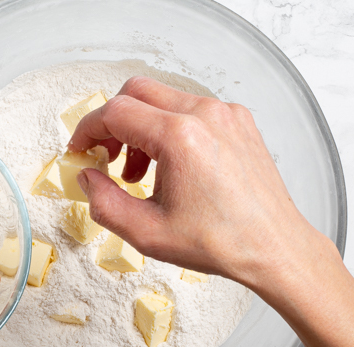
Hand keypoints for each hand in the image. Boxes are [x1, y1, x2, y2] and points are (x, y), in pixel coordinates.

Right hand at [71, 76, 353, 346]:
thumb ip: (103, 202)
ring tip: (138, 171)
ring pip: (162, 99)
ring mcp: (225, 113)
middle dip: (111, 123)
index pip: (114, 112)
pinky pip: (189, 109)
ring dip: (139, 127)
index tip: (80, 150)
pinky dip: (167, 128)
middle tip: (105, 157)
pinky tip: (169, 165)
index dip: (87, 130)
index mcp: (179, 137)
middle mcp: (204, 114)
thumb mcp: (146, 233)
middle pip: (136, 92)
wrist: (273, 246)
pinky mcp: (237, 120)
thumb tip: (87, 177)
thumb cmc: (218, 243)